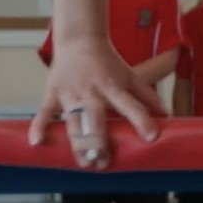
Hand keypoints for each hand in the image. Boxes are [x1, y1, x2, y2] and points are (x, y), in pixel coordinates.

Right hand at [28, 36, 164, 167]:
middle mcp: (93, 92)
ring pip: (74, 122)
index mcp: (113, 87)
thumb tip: (166, 115)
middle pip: (97, 120)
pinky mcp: (54, 93)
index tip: (152, 137)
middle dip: (100, 143)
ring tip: (85, 162)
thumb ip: (146, 96)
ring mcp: (71, 93)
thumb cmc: (107, 61)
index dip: (141, 120)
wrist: (80, 39)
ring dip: (79, 144)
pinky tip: (36, 142)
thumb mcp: (130, 75)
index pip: (130, 105)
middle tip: (104, 162)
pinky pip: (45, 111)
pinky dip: (40, 126)